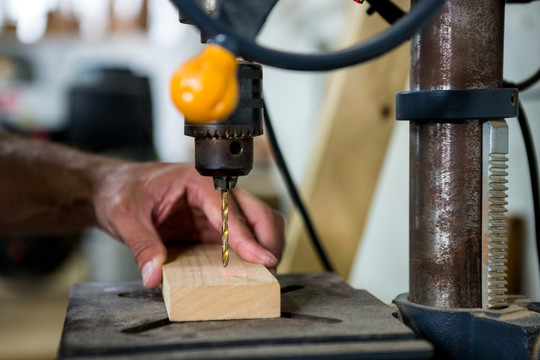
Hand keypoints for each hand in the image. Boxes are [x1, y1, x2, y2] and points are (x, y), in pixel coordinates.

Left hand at [93, 162, 284, 287]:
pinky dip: (253, 255)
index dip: (247, 236)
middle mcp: (214, 193)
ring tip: (264, 274)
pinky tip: (249, 272)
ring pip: (259, 225)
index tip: (262, 258)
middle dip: (269, 240)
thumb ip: (141, 245)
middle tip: (268, 270)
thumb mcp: (125, 215)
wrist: (115, 189)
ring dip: (266, 247)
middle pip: (259, 212)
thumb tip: (155, 274)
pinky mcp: (214, 229)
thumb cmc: (122, 190)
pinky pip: (243, 240)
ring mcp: (217, 212)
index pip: (230, 208)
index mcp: (197, 181)